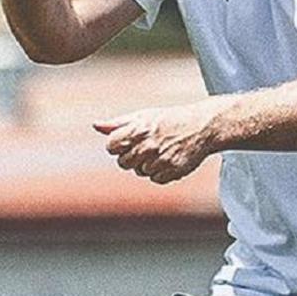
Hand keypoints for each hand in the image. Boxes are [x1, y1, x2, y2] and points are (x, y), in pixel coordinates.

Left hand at [93, 103, 220, 184]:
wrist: (201, 126)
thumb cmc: (168, 120)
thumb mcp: (142, 116)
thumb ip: (117, 124)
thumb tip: (96, 126)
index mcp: (137, 130)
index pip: (111, 147)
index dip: (119, 144)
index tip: (130, 140)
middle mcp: (146, 146)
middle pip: (123, 163)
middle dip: (132, 156)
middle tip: (148, 145)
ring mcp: (159, 160)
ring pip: (139, 172)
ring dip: (147, 164)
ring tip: (161, 150)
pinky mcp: (171, 171)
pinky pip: (155, 179)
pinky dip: (160, 172)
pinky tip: (169, 158)